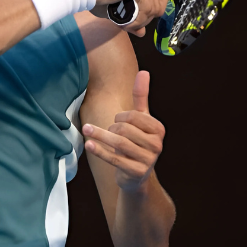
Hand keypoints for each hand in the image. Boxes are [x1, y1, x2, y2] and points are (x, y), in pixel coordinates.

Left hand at [82, 71, 164, 192]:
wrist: (136, 175)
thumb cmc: (137, 142)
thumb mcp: (140, 119)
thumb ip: (141, 96)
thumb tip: (144, 72)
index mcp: (159, 129)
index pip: (133, 116)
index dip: (121, 117)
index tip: (117, 121)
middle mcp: (157, 145)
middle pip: (124, 129)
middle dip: (111, 128)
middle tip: (109, 133)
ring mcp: (148, 160)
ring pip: (118, 143)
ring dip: (100, 135)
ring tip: (88, 131)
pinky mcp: (136, 172)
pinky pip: (114, 159)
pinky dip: (100, 150)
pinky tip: (89, 144)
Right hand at [91, 0, 168, 36]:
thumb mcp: (117, 9)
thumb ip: (133, 19)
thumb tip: (142, 32)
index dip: (152, 11)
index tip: (139, 21)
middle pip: (161, 3)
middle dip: (148, 18)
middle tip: (131, 24)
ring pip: (155, 8)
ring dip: (141, 21)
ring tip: (125, 23)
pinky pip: (147, 9)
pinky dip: (138, 20)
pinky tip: (126, 22)